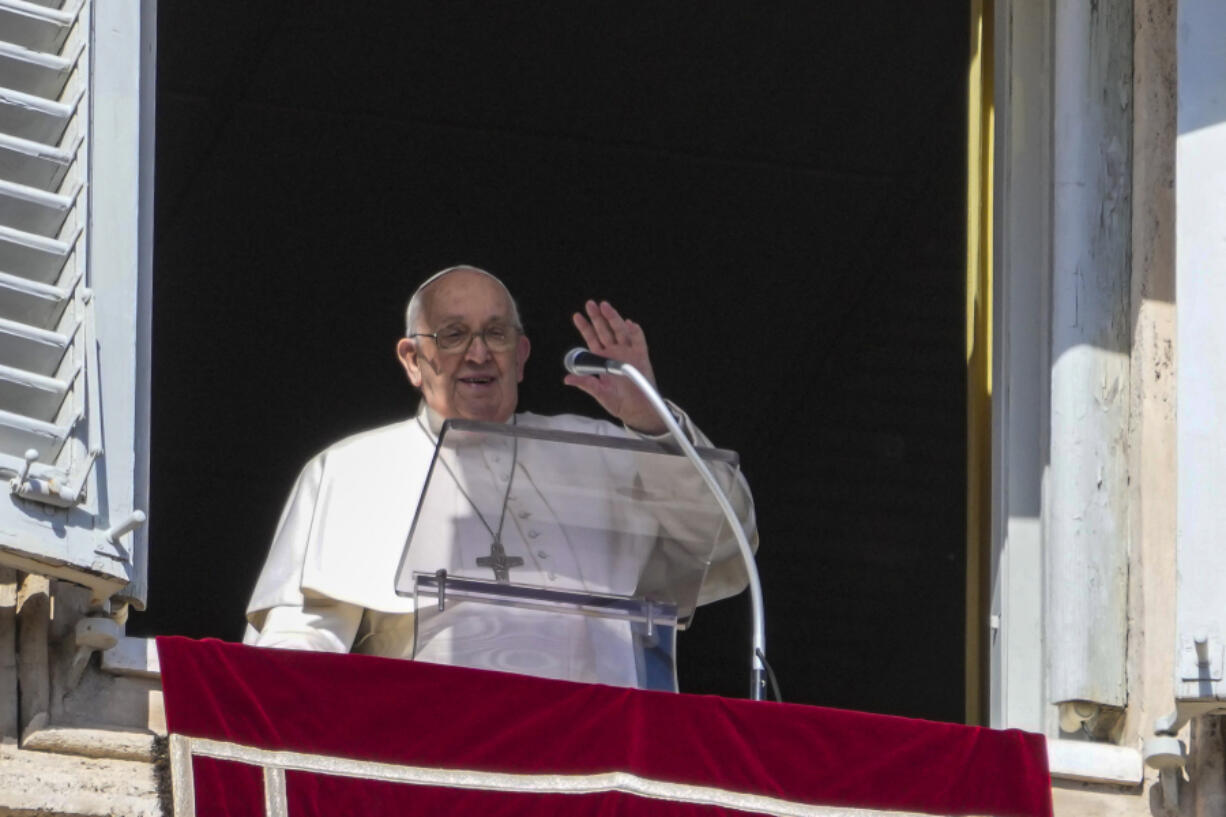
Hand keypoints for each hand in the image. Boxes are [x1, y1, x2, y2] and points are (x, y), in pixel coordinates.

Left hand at [564, 300, 666, 433]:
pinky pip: (639, 341)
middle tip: (591, 304)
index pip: (591, 339)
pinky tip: (629, 324)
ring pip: (620, 331)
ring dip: (613, 319)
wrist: (637, 410)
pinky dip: (635, 332)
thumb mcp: (599, 393)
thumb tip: (567, 379)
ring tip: (606, 308)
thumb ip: (585, 384)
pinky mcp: (641, 356)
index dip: (585, 327)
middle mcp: (614, 352)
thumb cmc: (617, 401)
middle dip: (598, 317)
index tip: (577, 316)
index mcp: (601, 359)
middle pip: (605, 330)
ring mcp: (628, 352)